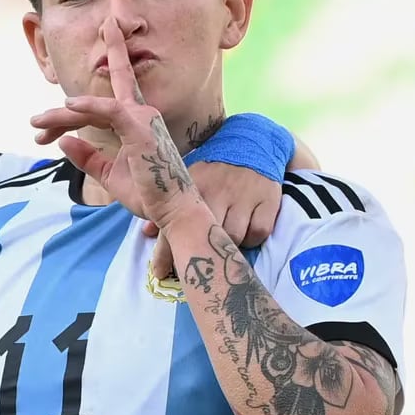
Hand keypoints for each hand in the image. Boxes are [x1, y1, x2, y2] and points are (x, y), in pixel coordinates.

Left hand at [30, 17, 202, 226]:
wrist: (171, 211)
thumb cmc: (147, 193)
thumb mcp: (108, 174)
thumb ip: (87, 157)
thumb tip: (64, 141)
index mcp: (133, 125)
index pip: (98, 109)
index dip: (71, 113)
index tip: (43, 128)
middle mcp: (139, 115)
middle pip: (91, 106)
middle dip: (62, 111)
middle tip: (34, 122)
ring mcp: (141, 119)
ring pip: (94, 108)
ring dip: (63, 114)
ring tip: (39, 123)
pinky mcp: (140, 128)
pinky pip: (110, 110)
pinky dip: (88, 106)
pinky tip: (67, 106)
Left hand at [144, 160, 280, 278]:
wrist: (253, 141)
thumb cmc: (213, 168)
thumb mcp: (189, 178)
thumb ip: (168, 205)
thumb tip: (146, 232)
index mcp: (192, 184)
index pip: (175, 221)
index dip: (167, 251)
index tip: (160, 273)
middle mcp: (218, 189)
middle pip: (206, 233)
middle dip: (200, 251)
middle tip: (198, 261)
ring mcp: (244, 195)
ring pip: (233, 237)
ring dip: (228, 244)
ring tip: (223, 241)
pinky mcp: (267, 199)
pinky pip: (257, 233)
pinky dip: (251, 238)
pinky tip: (245, 232)